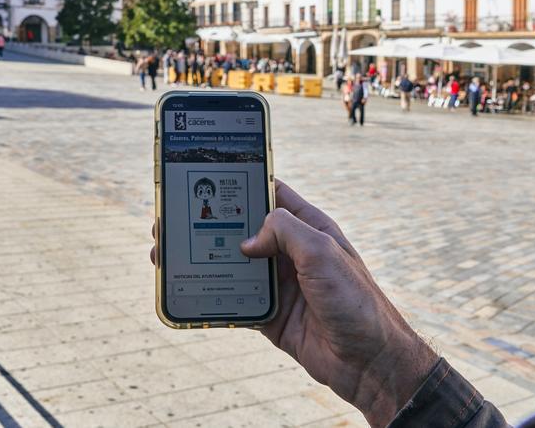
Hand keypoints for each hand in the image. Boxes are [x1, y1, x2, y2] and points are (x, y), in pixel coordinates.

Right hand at [150, 181, 438, 425]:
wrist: (368, 361)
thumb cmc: (357, 301)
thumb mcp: (323, 252)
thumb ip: (285, 232)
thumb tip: (246, 240)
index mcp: (308, 227)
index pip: (270, 193)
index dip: (241, 182)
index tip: (207, 173)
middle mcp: (290, 252)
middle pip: (242, 228)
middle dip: (208, 222)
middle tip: (171, 218)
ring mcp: (278, 283)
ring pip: (231, 264)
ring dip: (202, 258)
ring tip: (166, 253)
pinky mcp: (269, 314)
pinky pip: (233, 300)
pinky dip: (210, 294)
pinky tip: (186, 288)